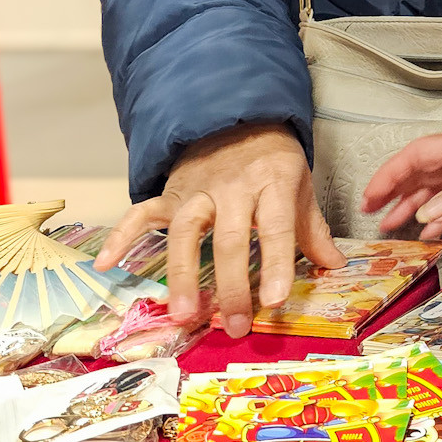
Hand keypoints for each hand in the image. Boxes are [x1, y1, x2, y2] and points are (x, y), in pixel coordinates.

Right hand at [94, 123, 343, 339]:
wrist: (237, 116)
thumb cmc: (273, 161)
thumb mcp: (300, 186)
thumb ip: (312, 229)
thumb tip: (336, 266)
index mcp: (272, 182)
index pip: (275, 225)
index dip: (275, 263)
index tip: (274, 300)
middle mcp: (232, 187)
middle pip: (228, 238)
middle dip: (231, 284)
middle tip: (233, 325)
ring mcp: (196, 190)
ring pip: (185, 231)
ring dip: (183, 273)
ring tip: (183, 313)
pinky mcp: (170, 192)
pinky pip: (141, 212)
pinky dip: (121, 235)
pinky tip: (105, 263)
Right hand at [362, 121, 441, 238]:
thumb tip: (425, 215)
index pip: (416, 156)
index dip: (390, 175)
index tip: (370, 197)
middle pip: (423, 174)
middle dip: (397, 194)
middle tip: (375, 216)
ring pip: (439, 190)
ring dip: (417, 208)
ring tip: (394, 229)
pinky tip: (433, 232)